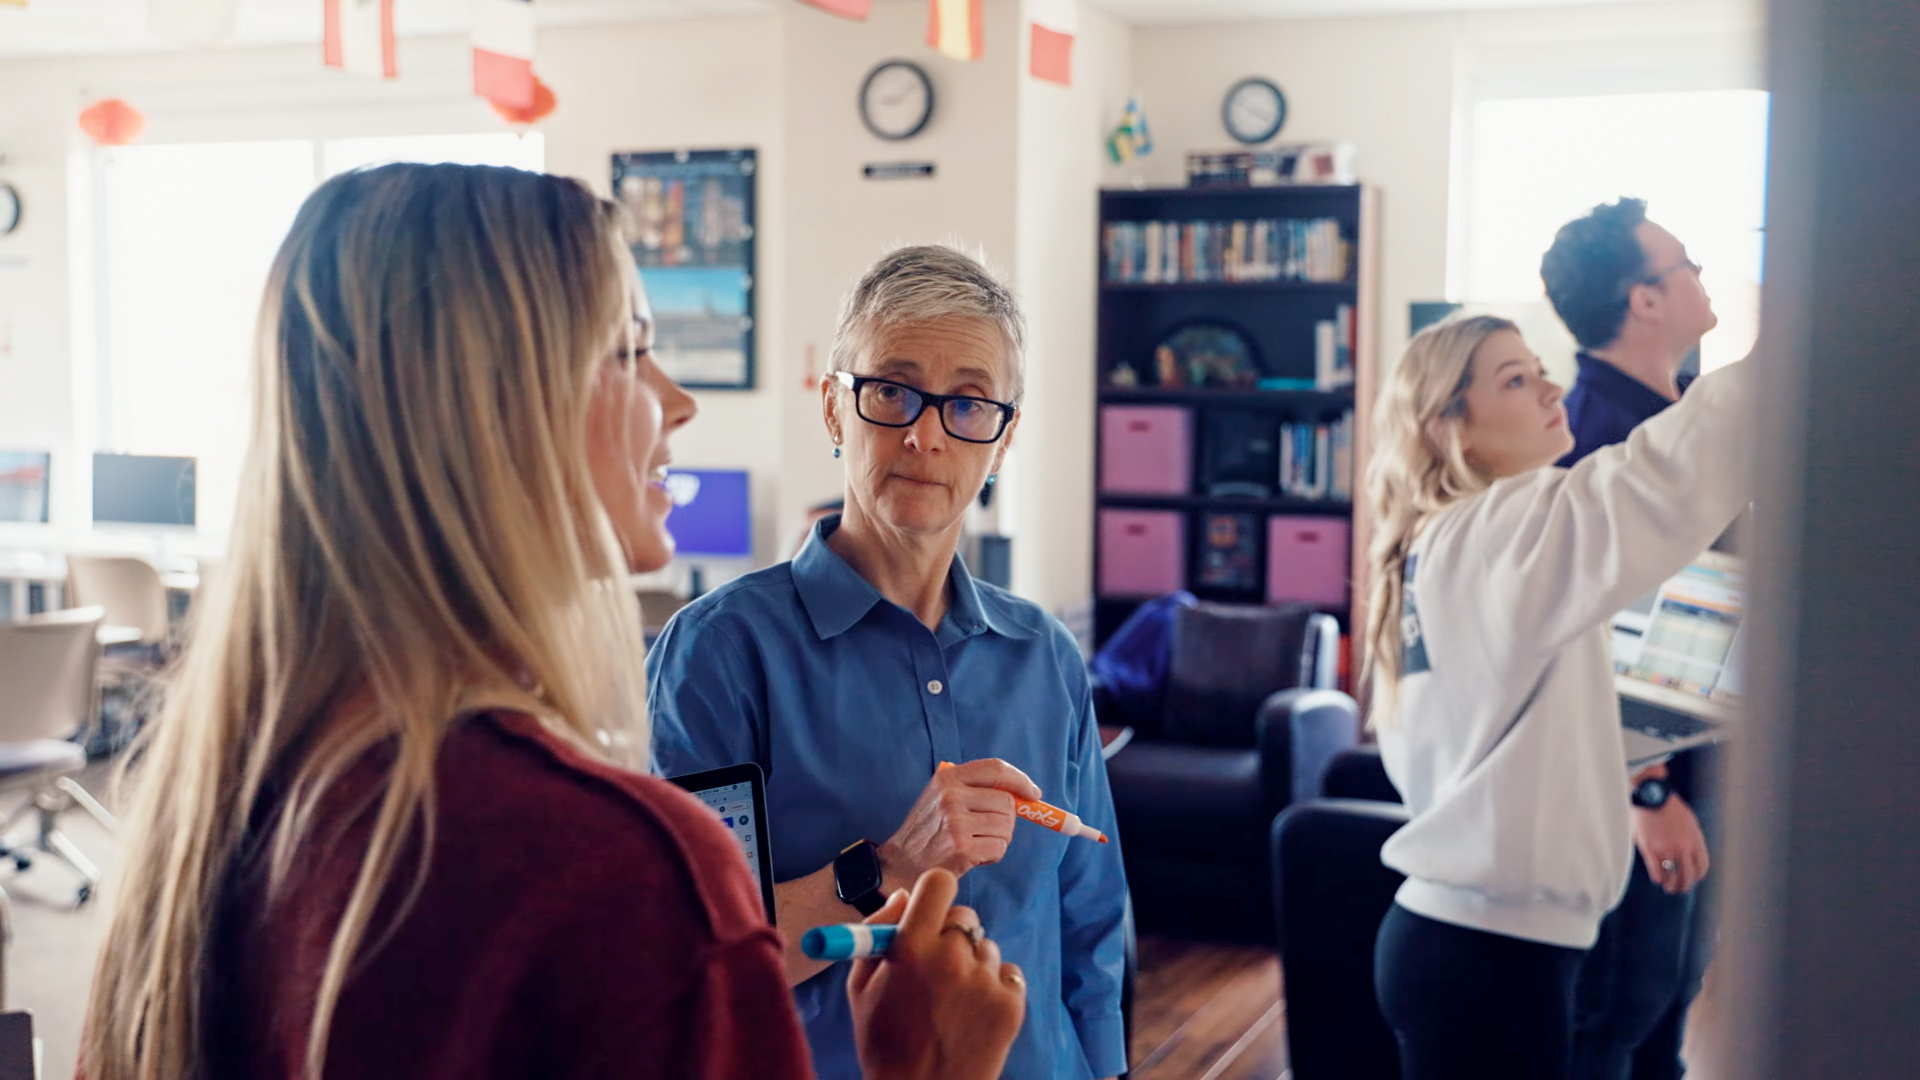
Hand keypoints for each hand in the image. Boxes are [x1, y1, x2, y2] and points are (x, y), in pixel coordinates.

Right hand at [848, 869, 1026, 1079]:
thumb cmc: (884, 1044)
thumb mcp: (860, 988)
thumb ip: (878, 932)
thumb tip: (903, 895)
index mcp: (910, 948)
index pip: (939, 883)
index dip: (934, 894)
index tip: (930, 909)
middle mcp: (951, 957)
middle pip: (964, 915)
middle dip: (951, 934)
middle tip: (938, 966)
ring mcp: (985, 981)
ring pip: (986, 946)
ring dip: (973, 964)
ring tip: (953, 1002)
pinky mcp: (1011, 1003)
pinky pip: (1008, 973)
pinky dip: (995, 988)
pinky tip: (974, 1014)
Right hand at [878, 759, 1041, 885]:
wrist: (902, 864)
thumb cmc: (931, 832)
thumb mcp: (942, 798)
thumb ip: (976, 789)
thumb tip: (1027, 794)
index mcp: (947, 778)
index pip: (995, 768)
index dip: (1020, 780)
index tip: (1033, 794)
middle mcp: (951, 796)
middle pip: (1007, 802)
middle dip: (1007, 820)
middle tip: (988, 832)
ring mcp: (956, 822)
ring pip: (1006, 826)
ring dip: (999, 840)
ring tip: (976, 845)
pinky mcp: (961, 848)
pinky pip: (999, 848)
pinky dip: (992, 856)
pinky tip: (972, 858)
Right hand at [1634, 793, 1709, 893]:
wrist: (1652, 796)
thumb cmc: (1670, 807)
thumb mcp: (1689, 823)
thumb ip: (1692, 839)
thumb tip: (1690, 855)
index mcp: (1695, 841)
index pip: (1702, 867)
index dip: (1698, 875)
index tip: (1693, 878)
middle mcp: (1683, 848)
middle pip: (1688, 876)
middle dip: (1685, 885)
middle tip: (1681, 888)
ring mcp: (1666, 849)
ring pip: (1672, 877)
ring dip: (1671, 885)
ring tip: (1668, 888)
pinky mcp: (1650, 849)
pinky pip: (1656, 871)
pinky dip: (1658, 878)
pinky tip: (1657, 879)